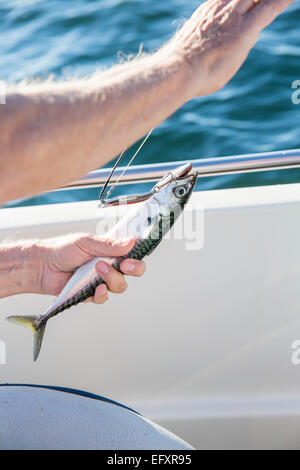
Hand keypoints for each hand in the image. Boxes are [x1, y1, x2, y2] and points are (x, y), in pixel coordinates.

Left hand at [29, 234, 144, 303]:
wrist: (42, 266)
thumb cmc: (62, 250)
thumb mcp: (86, 242)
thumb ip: (109, 244)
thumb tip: (130, 241)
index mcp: (110, 251)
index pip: (133, 254)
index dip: (138, 256)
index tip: (134, 255)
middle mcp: (109, 266)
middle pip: (133, 271)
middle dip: (134, 269)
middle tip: (125, 265)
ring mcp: (101, 280)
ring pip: (120, 285)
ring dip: (112, 278)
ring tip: (98, 270)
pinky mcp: (91, 293)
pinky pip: (103, 298)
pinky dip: (102, 294)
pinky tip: (96, 288)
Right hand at [167, 0, 293, 96]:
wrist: (180, 70)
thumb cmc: (183, 70)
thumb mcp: (195, 52)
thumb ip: (210, 48)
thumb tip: (214, 56)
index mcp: (208, 12)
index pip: (232, 0)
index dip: (244, 3)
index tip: (249, 5)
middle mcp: (221, 7)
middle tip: (263, 3)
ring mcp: (234, 15)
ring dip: (268, 0)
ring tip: (284, 1)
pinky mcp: (246, 28)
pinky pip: (271, 7)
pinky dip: (282, 2)